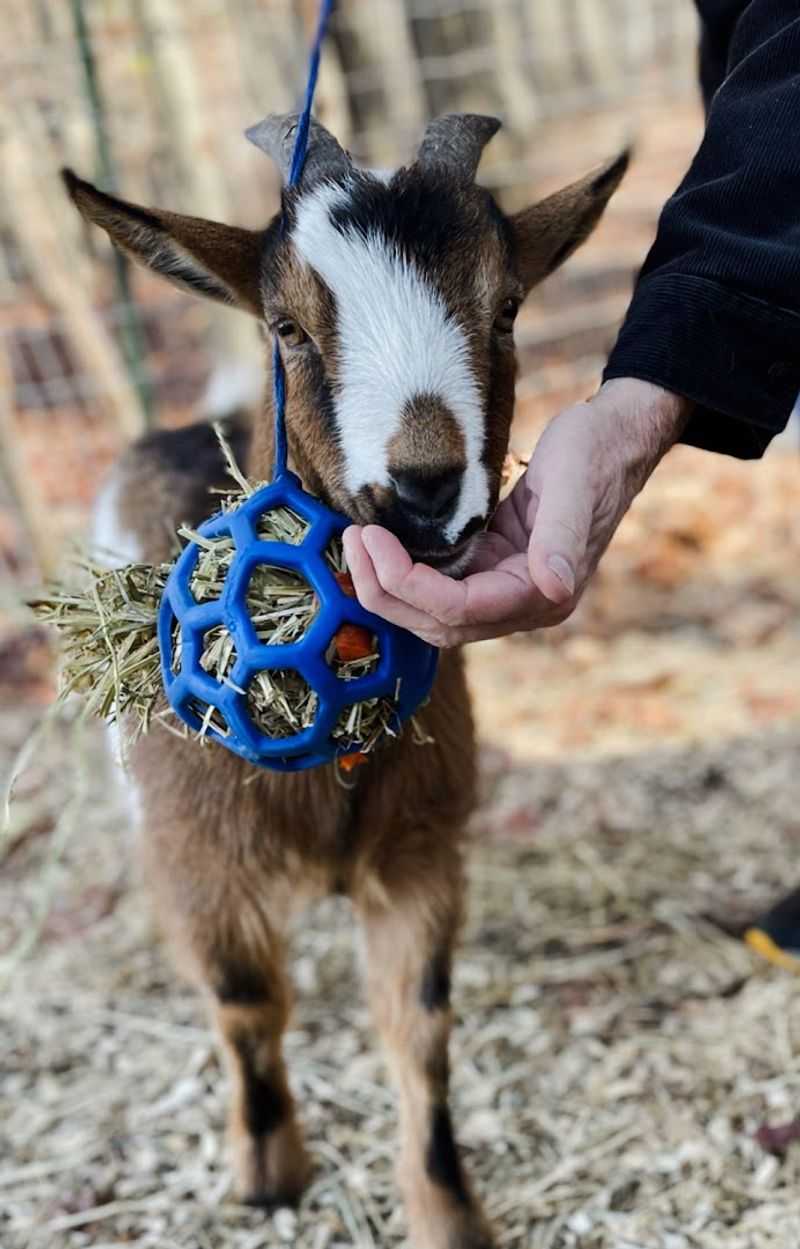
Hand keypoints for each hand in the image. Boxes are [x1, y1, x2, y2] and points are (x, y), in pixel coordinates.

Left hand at [342, 379, 691, 646]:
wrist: (614, 438)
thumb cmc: (595, 452)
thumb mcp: (576, 483)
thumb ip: (563, 537)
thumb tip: (555, 586)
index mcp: (544, 594)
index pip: (460, 609)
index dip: (409, 584)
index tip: (373, 542)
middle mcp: (521, 603)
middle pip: (438, 622)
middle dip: (387, 591)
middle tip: (352, 541)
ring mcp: (503, 588)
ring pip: (431, 611)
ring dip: (388, 586)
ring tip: (355, 542)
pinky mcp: (490, 566)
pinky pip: (436, 585)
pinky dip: (402, 570)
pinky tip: (377, 542)